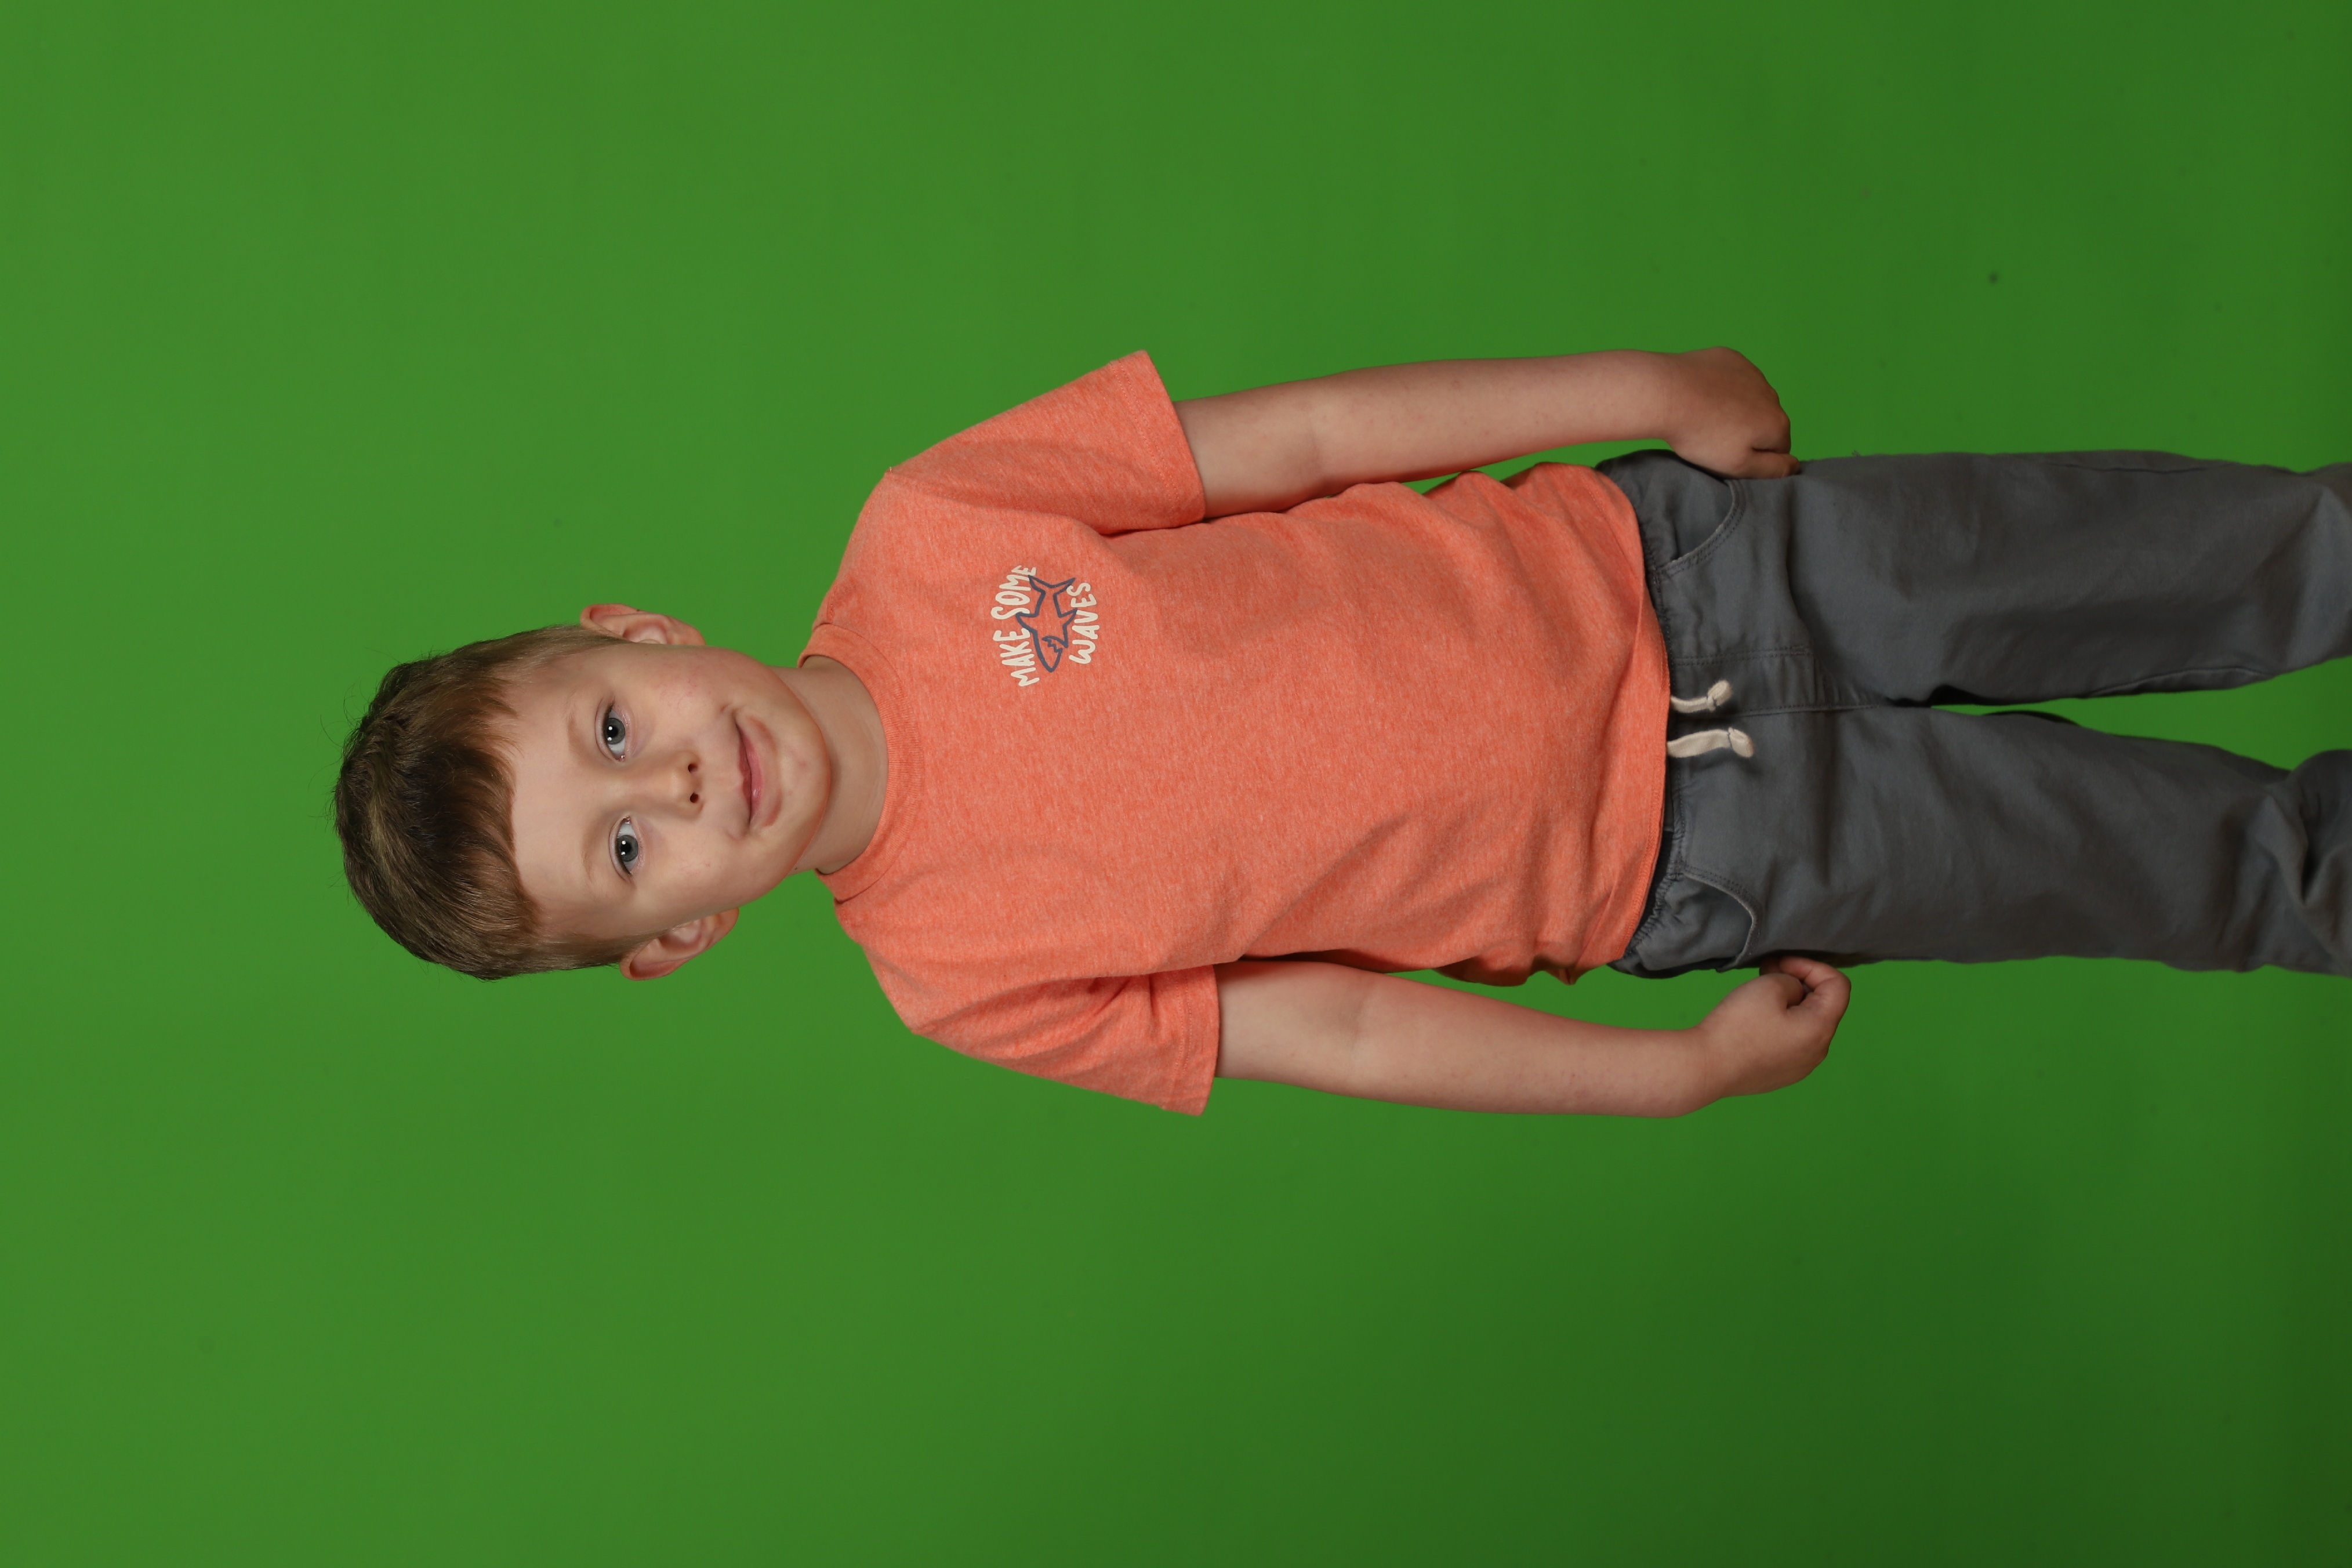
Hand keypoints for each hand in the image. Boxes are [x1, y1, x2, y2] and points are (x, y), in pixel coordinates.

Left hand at [1662, 347, 1797, 478]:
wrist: (1667, 394)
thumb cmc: (1700, 434)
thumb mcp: (1739, 466)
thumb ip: (1773, 469)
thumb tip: (1794, 465)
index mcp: (1777, 423)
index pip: (1779, 448)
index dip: (1755, 457)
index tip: (1729, 456)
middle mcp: (1772, 395)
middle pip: (1765, 422)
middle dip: (1746, 431)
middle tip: (1713, 439)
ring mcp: (1752, 373)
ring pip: (1750, 398)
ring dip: (1735, 408)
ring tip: (1704, 417)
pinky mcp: (1731, 358)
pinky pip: (1733, 377)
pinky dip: (1721, 386)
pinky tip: (1700, 394)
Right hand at [1691, 955, 1847, 1101]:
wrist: (1706, 1067)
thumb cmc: (1738, 1026)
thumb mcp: (1769, 985)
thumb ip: (1792, 980)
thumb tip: (1793, 991)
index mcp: (1820, 1029)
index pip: (1837, 986)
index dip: (1812, 966)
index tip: (1782, 963)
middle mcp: (1817, 1052)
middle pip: (1823, 1006)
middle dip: (1799, 982)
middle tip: (1769, 970)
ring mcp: (1800, 1066)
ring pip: (1806, 1024)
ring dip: (1789, 1003)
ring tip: (1760, 993)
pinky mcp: (1782, 1074)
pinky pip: (1791, 1042)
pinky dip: (1781, 1023)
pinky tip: (1755, 1019)